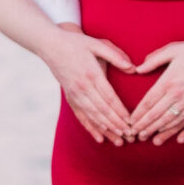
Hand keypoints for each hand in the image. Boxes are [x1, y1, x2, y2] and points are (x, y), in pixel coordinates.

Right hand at [44, 30, 135, 144]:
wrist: (50, 46)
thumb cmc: (76, 43)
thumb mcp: (97, 44)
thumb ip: (115, 56)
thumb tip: (133, 67)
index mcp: (92, 74)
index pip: (109, 98)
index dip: (120, 112)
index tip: (131, 122)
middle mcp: (82, 88)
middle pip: (102, 111)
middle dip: (117, 125)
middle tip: (131, 136)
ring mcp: (75, 94)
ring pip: (92, 116)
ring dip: (107, 130)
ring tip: (119, 141)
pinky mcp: (70, 98)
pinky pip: (81, 116)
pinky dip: (90, 128)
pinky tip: (99, 138)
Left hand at [130, 35, 183, 143]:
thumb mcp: (172, 50)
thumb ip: (154, 60)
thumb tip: (138, 69)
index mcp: (169, 82)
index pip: (148, 103)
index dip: (138, 115)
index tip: (131, 122)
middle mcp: (180, 96)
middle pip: (158, 116)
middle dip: (146, 127)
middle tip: (137, 135)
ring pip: (174, 122)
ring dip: (162, 132)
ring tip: (153, 140)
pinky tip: (179, 140)